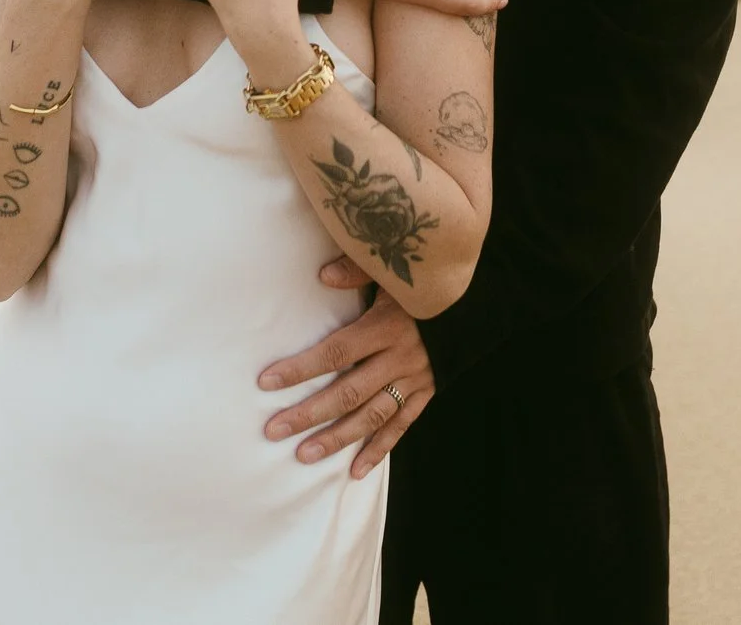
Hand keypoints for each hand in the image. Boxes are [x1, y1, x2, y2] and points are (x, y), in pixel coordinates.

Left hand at [259, 259, 432, 478]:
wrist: (473, 303)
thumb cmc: (424, 283)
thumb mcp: (394, 271)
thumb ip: (358, 269)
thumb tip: (322, 275)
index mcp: (385, 326)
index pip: (336, 352)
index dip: (301, 368)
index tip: (267, 382)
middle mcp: (399, 358)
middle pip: (347, 392)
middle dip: (308, 413)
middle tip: (274, 430)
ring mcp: (414, 380)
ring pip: (371, 417)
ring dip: (337, 438)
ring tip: (304, 455)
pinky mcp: (426, 393)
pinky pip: (401, 427)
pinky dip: (379, 450)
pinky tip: (355, 471)